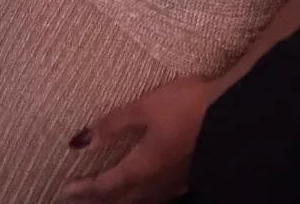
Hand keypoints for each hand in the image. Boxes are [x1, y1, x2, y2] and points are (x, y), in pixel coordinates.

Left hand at [58, 75, 214, 202]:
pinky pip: (159, 195)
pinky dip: (142, 195)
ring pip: (141, 200)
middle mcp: (156, 182)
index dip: (84, 189)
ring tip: (109, 196)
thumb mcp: (147, 106)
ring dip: (121, 200)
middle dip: (98, 200)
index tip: (65, 190)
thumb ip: (114, 124)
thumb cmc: (189, 105)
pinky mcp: (190, 175)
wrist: (235, 111)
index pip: (106, 185)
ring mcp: (175, 182)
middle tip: (78, 197)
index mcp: (142, 166)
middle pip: (122, 199)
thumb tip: (80, 142)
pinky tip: (147, 189)